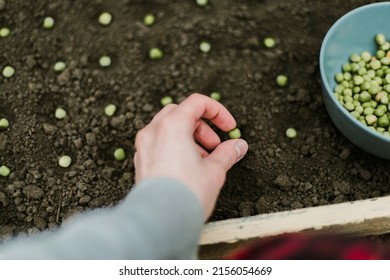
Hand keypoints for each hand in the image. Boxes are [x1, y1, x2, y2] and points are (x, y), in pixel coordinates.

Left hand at [134, 93, 247, 218]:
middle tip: (215, 146)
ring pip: (168, 128)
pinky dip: (175, 147)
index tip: (230, 128)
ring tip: (203, 160)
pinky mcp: (141, 161)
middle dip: (202, 126)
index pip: (197, 103)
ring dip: (189, 137)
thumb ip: (227, 153)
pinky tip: (187, 167)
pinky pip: (159, 144)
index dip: (218, 112)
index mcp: (172, 126)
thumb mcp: (215, 171)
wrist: (158, 222)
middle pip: (181, 113)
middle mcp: (153, 131)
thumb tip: (239, 146)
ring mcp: (144, 146)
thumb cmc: (186, 194)